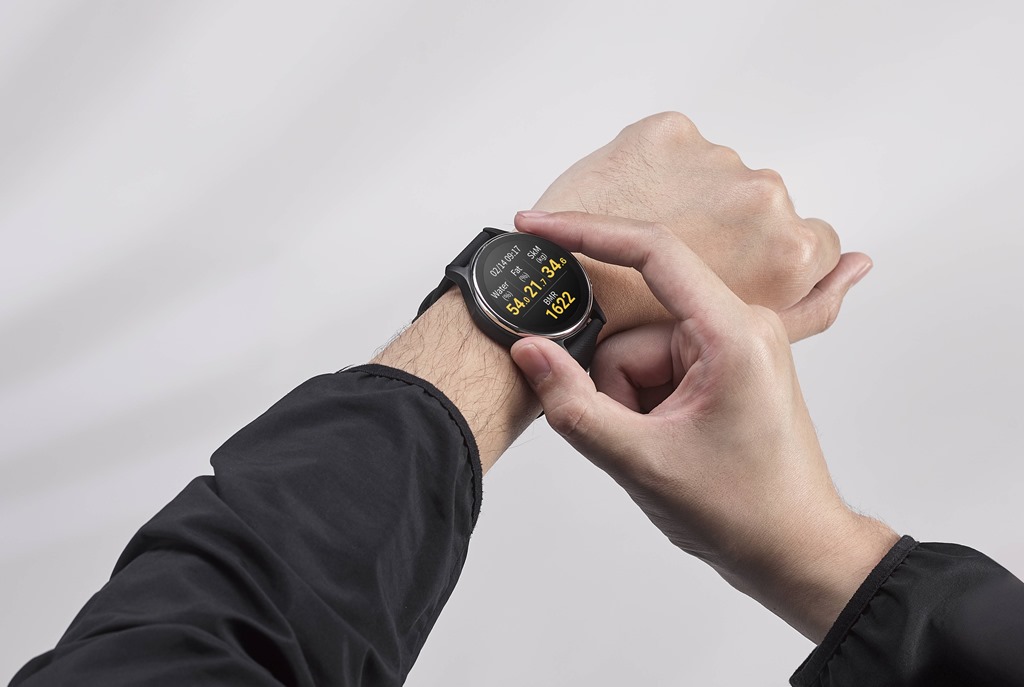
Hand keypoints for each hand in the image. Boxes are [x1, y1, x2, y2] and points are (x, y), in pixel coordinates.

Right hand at [509, 211, 897, 641]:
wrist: (795, 551)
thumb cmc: (743, 511)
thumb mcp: (641, 461)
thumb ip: (573, 404)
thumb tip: (527, 350)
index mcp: (734, 334)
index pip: (654, 252)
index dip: (588, 233)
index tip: (538, 226)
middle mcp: (741, 326)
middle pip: (633, 328)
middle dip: (614, 385)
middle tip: (633, 437)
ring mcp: (734, 345)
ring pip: (640, 351)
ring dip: (630, 401)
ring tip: (658, 447)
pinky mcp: (724, 365)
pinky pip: (658, 366)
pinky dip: (645, 403)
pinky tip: (667, 441)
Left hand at [531, 112, 870, 341]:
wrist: (558, 301)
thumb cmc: (640, 330)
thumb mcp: (738, 343)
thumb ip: (813, 305)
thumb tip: (859, 262)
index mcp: (792, 252)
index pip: (811, 242)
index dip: (763, 259)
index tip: (728, 271)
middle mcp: (765, 198)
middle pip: (757, 211)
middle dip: (722, 235)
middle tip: (671, 270)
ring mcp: (718, 161)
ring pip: (715, 180)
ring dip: (687, 201)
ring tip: (642, 244)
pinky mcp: (670, 131)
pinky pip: (673, 148)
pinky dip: (651, 171)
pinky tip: (625, 207)